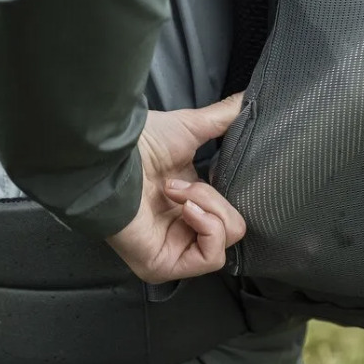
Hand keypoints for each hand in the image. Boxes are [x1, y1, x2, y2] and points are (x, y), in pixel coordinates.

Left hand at [104, 93, 245, 283]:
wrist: (114, 158)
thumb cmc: (142, 144)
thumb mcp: (191, 127)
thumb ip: (224, 118)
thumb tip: (249, 98)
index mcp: (189, 202)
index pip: (229, 213)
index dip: (231, 194)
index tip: (218, 171)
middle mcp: (181, 228)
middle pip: (232, 228)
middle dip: (215, 200)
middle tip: (181, 184)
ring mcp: (173, 250)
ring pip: (224, 243)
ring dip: (208, 209)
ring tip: (176, 192)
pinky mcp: (166, 265)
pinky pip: (211, 257)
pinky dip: (207, 228)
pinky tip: (185, 208)